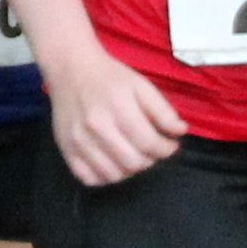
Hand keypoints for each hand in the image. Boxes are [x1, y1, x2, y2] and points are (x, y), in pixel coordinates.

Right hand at [44, 49, 183, 186]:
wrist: (71, 68)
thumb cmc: (110, 77)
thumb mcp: (141, 85)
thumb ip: (162, 110)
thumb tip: (180, 131)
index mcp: (119, 108)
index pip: (149, 143)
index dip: (166, 149)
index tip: (170, 145)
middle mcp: (96, 127)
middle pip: (132, 163)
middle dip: (150, 160)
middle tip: (152, 150)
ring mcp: (78, 141)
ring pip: (112, 175)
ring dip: (129, 171)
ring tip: (133, 156)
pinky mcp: (66, 150)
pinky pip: (89, 178)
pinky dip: (104, 177)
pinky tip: (112, 164)